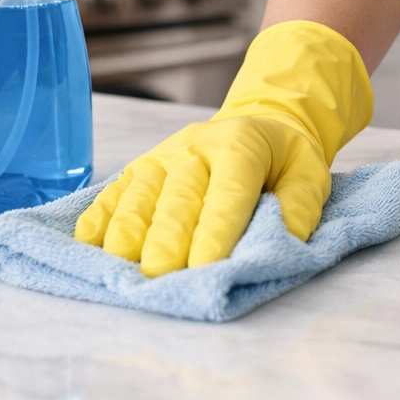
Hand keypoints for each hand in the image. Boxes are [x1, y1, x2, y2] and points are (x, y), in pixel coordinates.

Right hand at [75, 114, 328, 275]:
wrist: (258, 122)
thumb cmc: (282, 159)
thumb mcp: (310, 173)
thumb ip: (301, 206)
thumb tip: (284, 239)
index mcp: (240, 146)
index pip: (227, 193)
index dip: (216, 231)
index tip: (207, 266)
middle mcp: (194, 148)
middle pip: (177, 199)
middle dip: (168, 240)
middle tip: (161, 277)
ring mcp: (161, 157)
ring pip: (139, 197)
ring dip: (129, 233)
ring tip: (124, 267)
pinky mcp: (139, 168)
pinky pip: (113, 193)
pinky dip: (99, 219)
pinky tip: (89, 245)